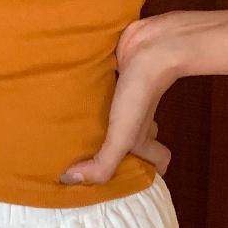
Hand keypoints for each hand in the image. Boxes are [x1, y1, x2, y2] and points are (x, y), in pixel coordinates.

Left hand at [60, 14, 183, 185]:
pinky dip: (91, 89)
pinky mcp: (115, 72)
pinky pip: (104, 86)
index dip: (151, 170)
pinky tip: (70, 91)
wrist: (150, 47)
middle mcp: (137, 117)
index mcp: (141, 135)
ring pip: (117, 111)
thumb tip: (70, 180)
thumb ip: (103, 163)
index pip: (158, 159)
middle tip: (87, 150)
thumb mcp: (123, 136)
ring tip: (69, 122)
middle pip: (137, 135)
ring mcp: (127, 93)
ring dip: (98, 116)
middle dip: (116, 144)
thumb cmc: (140, 94)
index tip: (127, 179)